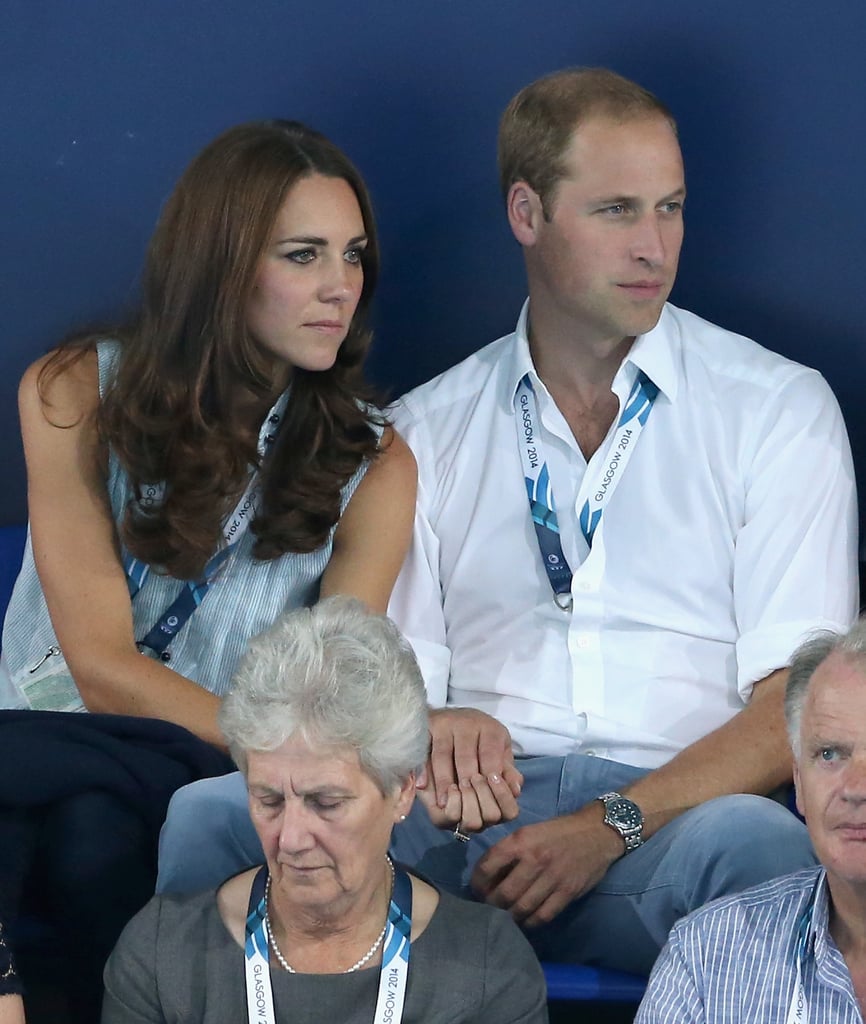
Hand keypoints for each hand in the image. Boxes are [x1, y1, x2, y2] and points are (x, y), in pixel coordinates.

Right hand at [417, 708, 522, 831]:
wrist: (451, 715)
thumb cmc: (479, 741)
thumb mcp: (499, 752)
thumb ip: (507, 772)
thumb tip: (515, 790)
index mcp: (491, 728)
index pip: (490, 758)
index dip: (487, 782)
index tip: (484, 803)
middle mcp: (469, 722)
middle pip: (466, 759)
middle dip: (464, 786)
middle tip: (463, 808)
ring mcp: (446, 722)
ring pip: (443, 756)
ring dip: (443, 782)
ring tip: (443, 803)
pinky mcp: (428, 725)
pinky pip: (424, 750)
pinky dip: (422, 769)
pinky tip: (422, 787)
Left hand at [470, 803, 623, 926]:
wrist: (596, 832)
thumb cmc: (558, 831)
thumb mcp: (529, 831)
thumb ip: (510, 850)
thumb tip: (489, 875)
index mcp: (521, 841)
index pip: (488, 866)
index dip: (477, 882)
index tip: (476, 890)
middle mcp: (535, 859)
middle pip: (503, 894)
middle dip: (491, 905)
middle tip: (488, 907)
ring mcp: (552, 878)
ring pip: (521, 908)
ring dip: (508, 916)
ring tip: (504, 916)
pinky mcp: (567, 892)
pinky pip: (542, 916)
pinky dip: (529, 922)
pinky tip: (524, 920)